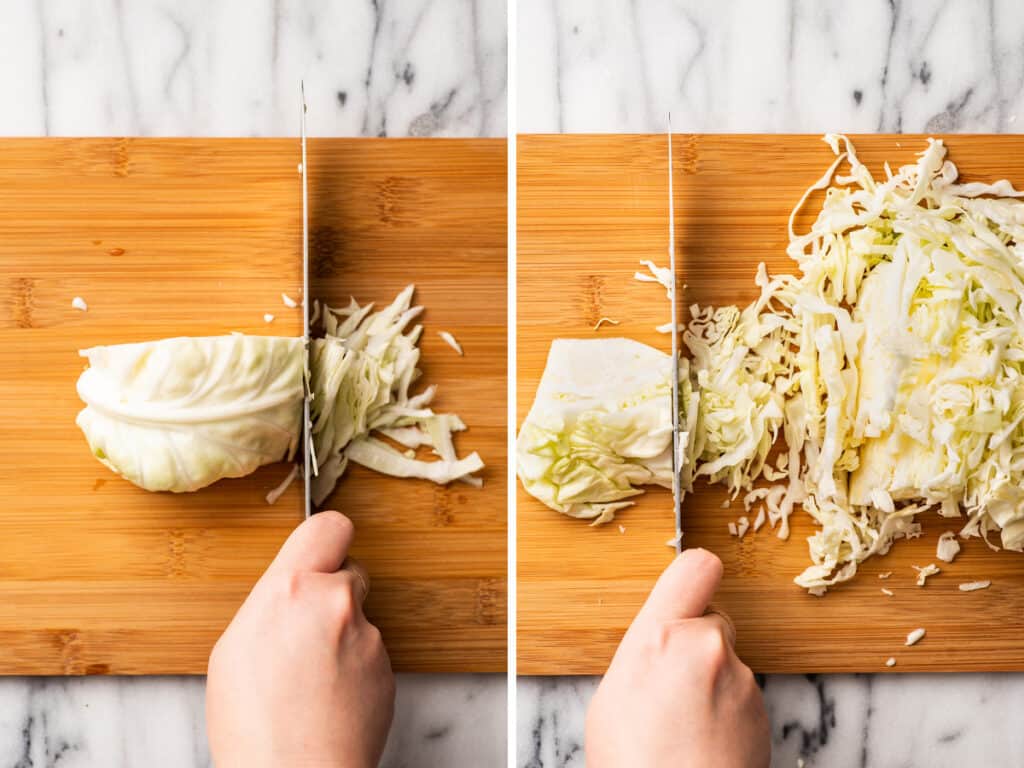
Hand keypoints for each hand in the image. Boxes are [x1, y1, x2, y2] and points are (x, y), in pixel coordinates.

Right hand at [206, 511, 394, 767]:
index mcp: (293, 589)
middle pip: (349, 572)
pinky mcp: (388, 668)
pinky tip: (329, 698)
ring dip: (343, 637)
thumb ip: (273, 604)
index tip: (319, 554)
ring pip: (360, 617)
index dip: (325, 540)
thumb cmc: (252, 725)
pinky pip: (370, 654)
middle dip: (333, 594)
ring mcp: (369, 636)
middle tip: (306, 633)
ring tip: (311, 680)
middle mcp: (338, 603)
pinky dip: (356, 669)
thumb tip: (290, 598)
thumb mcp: (234, 648)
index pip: (330, 526)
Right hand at [585, 548, 768, 767]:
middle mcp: (710, 649)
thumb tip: (660, 647)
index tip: (686, 594)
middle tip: (671, 686)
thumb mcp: (613, 696)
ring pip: (727, 662)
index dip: (692, 578)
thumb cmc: (633, 764)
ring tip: (683, 726)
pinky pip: (742, 695)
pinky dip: (726, 711)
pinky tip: (703, 741)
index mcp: (662, 636)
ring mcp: (743, 682)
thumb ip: (645, 653)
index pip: (697, 567)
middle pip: (713, 621)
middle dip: (696, 644)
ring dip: (711, 682)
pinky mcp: (764, 712)